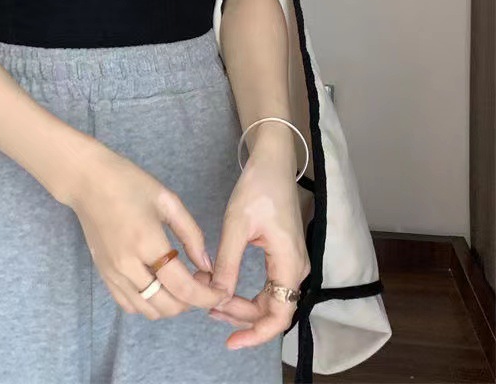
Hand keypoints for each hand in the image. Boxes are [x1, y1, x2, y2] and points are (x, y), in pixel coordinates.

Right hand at [68, 144, 227, 319]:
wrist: (86, 180)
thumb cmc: (128, 182)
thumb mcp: (168, 201)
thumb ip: (191, 234)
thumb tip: (206, 265)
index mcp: (147, 242)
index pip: (183, 287)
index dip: (207, 296)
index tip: (222, 293)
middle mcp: (127, 265)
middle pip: (167, 306)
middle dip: (192, 301)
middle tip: (201, 278)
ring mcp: (112, 273)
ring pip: (148, 311)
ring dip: (171, 305)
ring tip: (181, 282)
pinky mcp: (104, 275)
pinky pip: (129, 305)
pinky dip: (149, 303)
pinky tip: (159, 284)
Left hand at [206, 129, 310, 349]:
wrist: (272, 162)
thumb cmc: (258, 187)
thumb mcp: (237, 224)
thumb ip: (229, 263)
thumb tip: (217, 296)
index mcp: (290, 264)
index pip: (279, 316)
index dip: (255, 333)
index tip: (229, 341)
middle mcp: (296, 269)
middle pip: (273, 310)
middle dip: (241, 316)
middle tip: (207, 309)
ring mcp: (291, 262)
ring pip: (270, 299)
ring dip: (241, 304)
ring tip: (210, 299)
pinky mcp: (283, 254)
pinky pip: (268, 285)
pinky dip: (245, 290)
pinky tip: (222, 285)